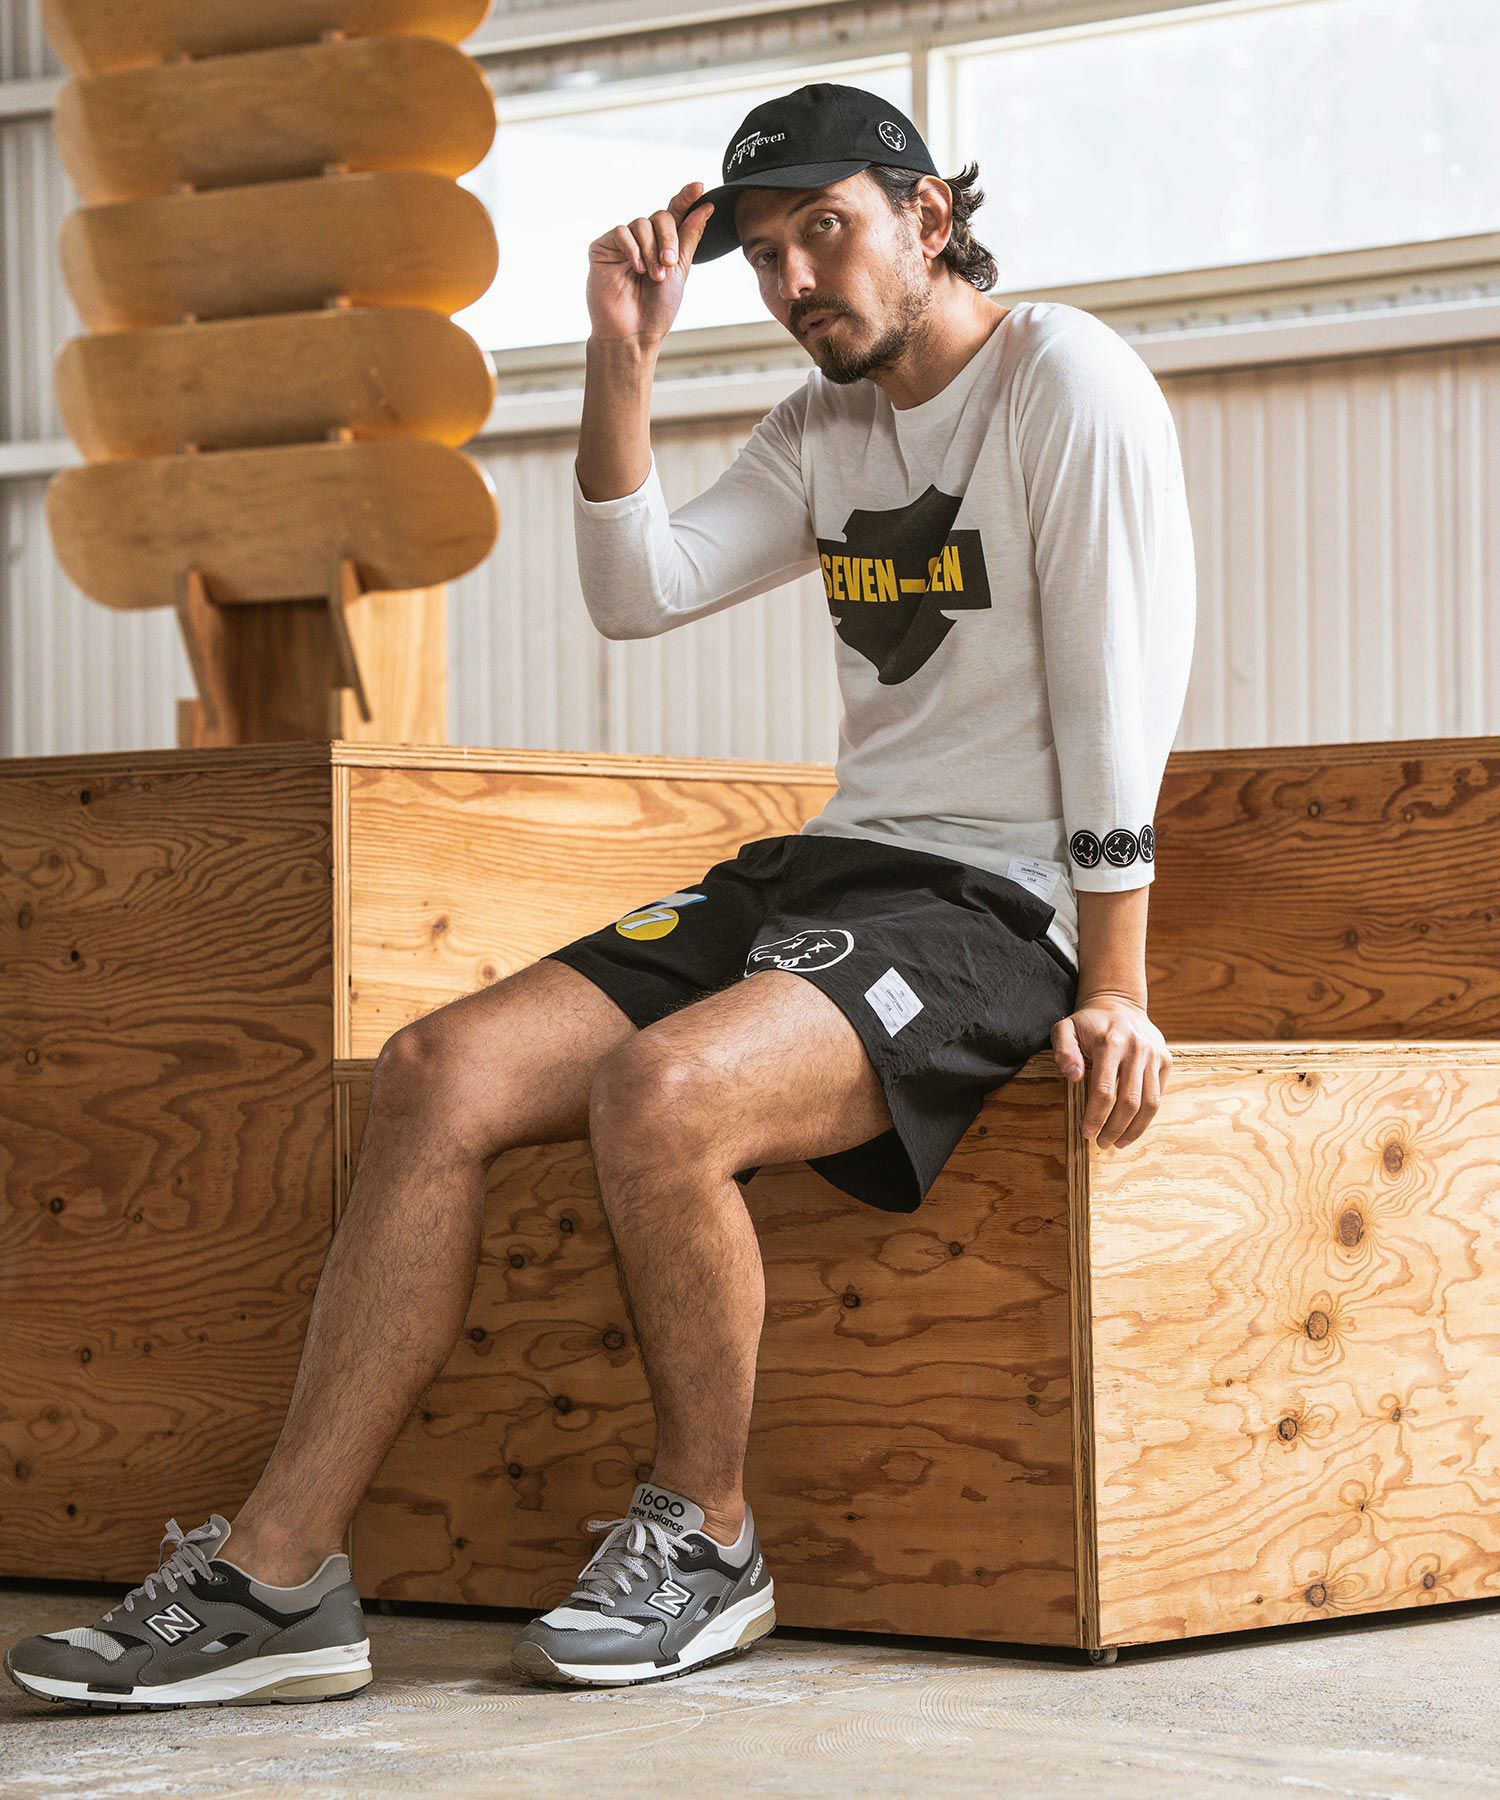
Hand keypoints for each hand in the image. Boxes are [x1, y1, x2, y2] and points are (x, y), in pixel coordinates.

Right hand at [585, 181, 716, 349]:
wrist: (633, 332)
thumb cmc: (657, 309)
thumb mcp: (680, 270)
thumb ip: (689, 237)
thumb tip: (706, 207)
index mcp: (663, 245)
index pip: (676, 213)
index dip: (686, 198)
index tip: (700, 187)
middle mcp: (643, 241)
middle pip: (660, 216)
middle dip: (669, 238)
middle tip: (669, 264)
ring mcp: (622, 244)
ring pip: (641, 223)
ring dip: (651, 249)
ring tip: (652, 275)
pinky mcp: (603, 248)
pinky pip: (621, 232)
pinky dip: (632, 248)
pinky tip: (636, 267)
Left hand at [1051, 991, 1170, 1149]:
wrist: (1119, 1005)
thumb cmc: (1088, 1023)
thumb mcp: (1065, 1028)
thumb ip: (1063, 1050)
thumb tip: (1073, 1076)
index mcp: (1111, 1042)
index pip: (1104, 1089)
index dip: (1095, 1115)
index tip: (1086, 1133)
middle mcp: (1137, 1049)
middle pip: (1129, 1101)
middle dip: (1114, 1128)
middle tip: (1101, 1143)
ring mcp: (1154, 1055)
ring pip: (1149, 1103)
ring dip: (1134, 1129)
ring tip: (1118, 1143)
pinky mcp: (1166, 1060)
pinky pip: (1159, 1096)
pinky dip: (1146, 1117)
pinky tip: (1132, 1127)